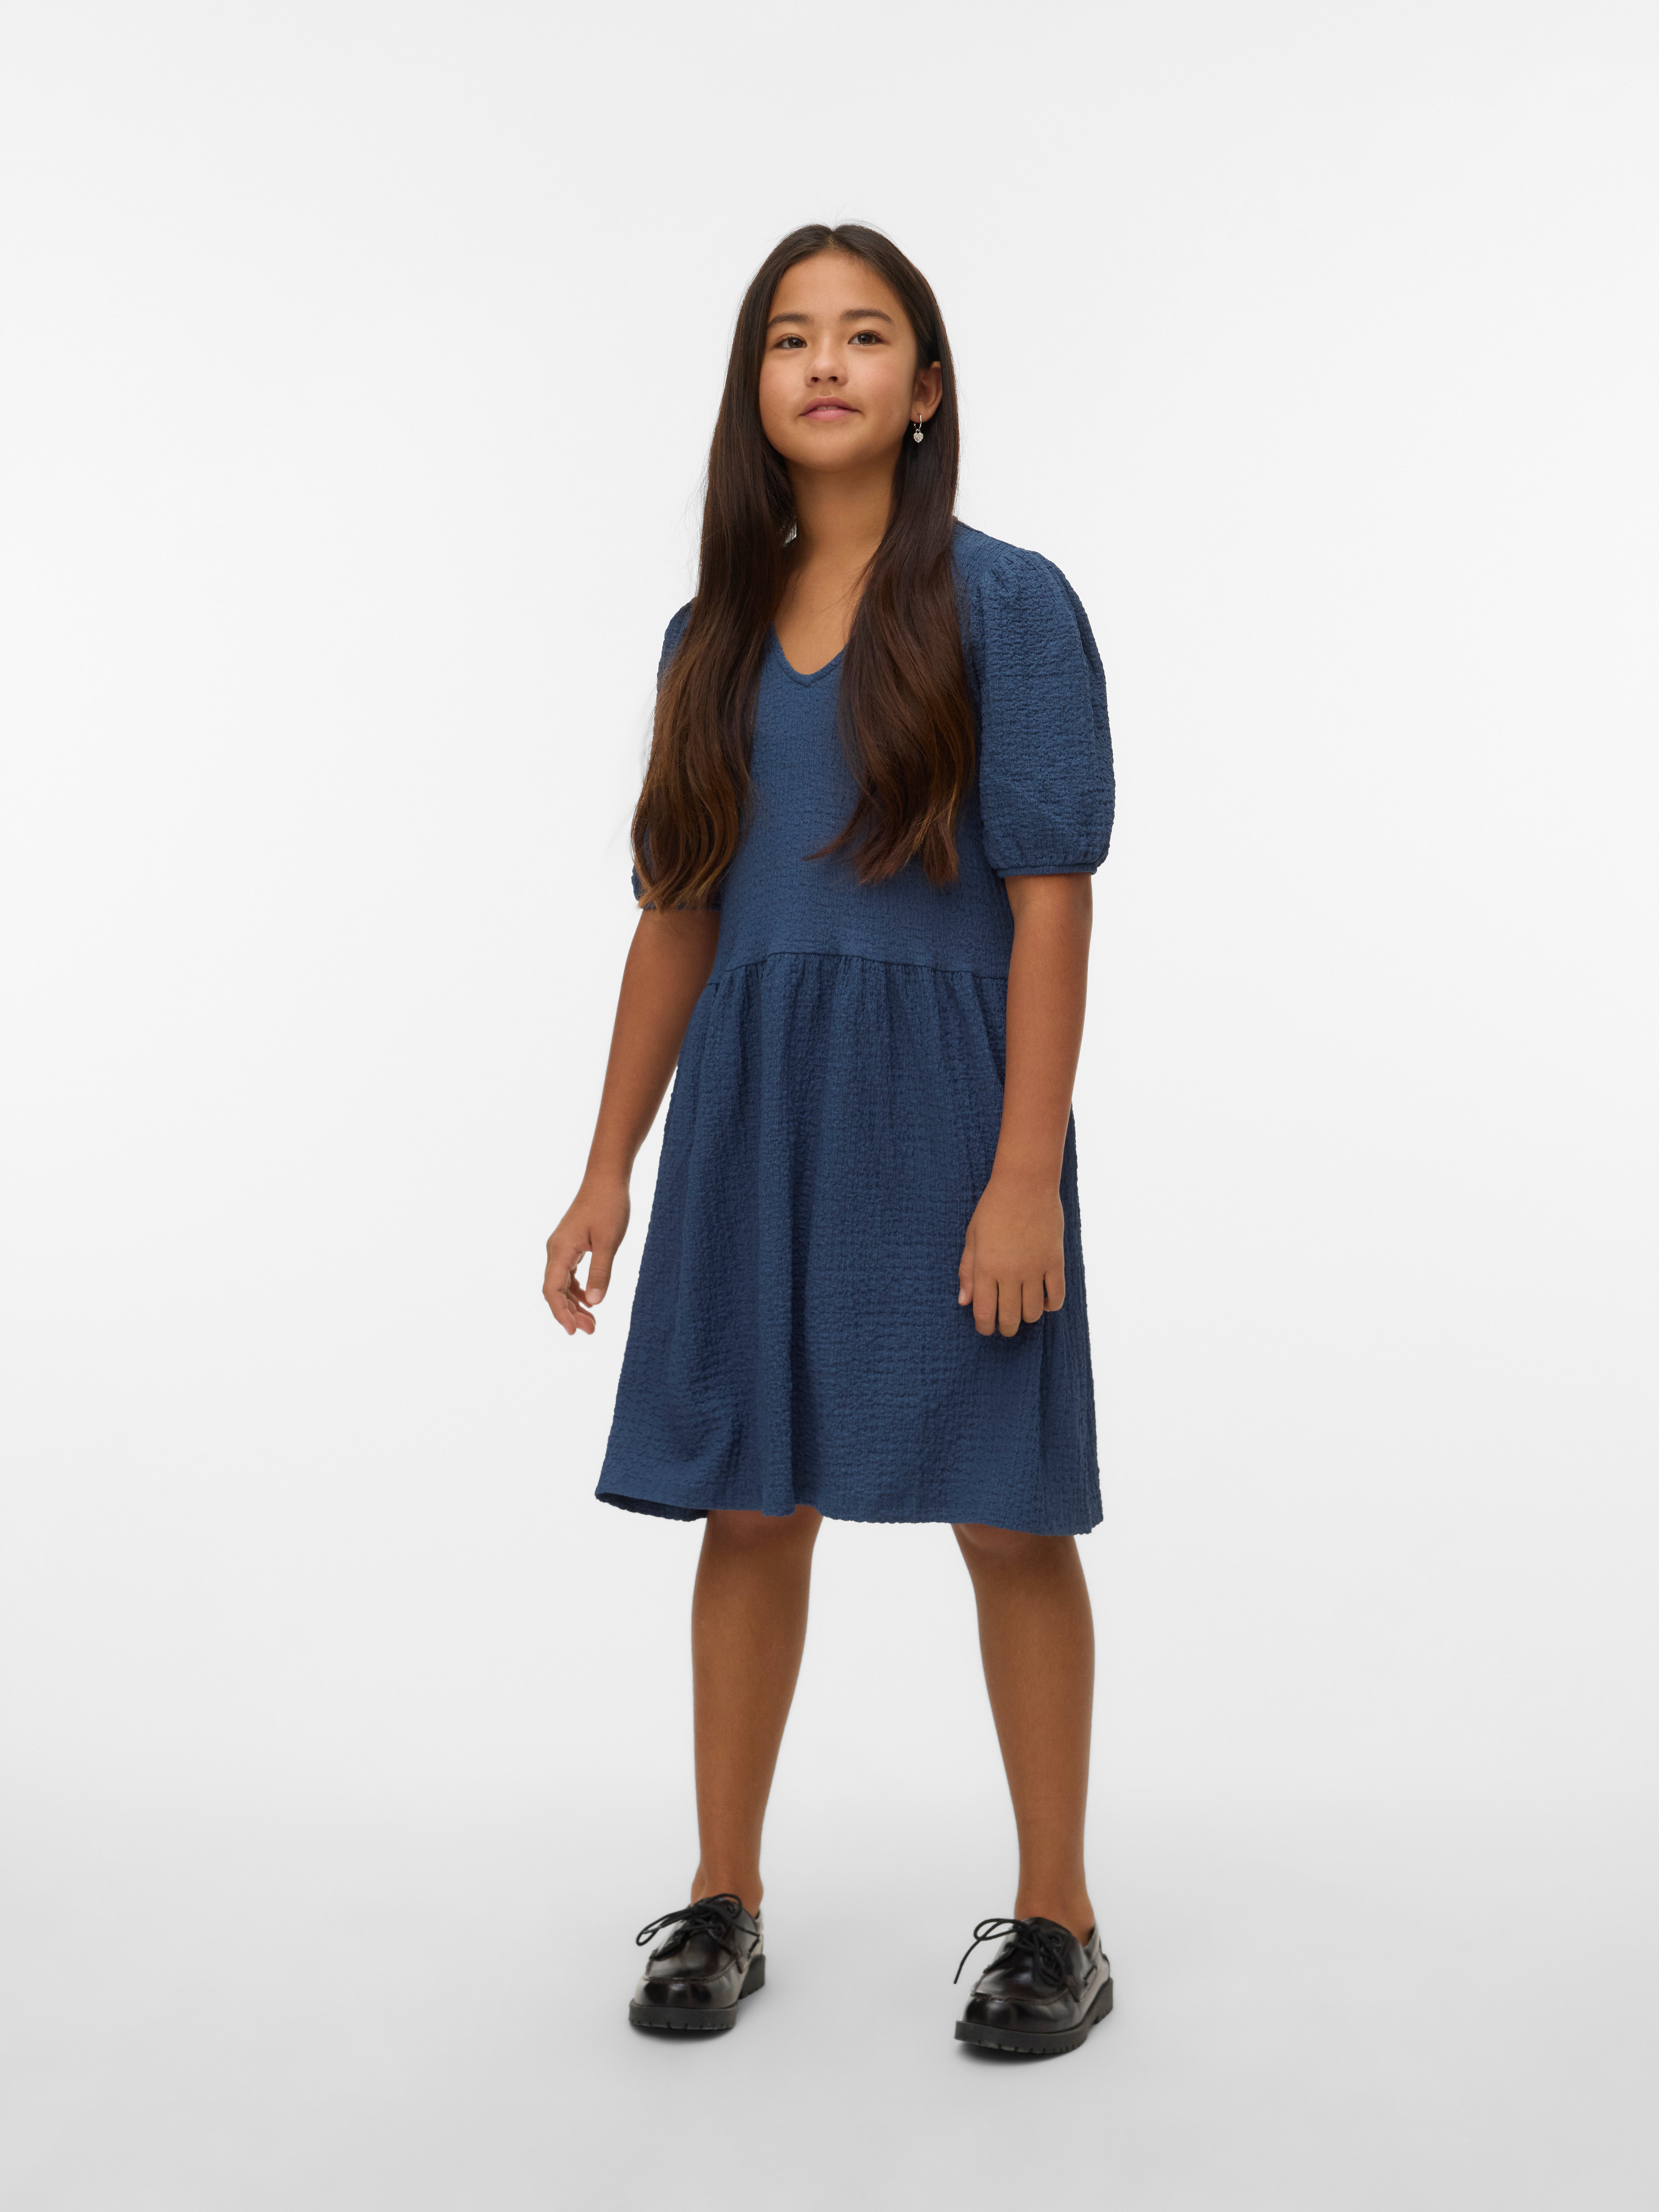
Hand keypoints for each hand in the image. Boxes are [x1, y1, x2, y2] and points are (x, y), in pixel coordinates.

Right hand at [543, 1179, 630, 1335]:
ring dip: (574, 1304)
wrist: (606, 1178)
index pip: (552, 1290)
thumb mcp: (608, 1242)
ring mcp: (562, 1247)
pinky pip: (568, 1274)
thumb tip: (594, 1303)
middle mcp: (555, 1250)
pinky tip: (590, 1301)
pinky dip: (577, 1290)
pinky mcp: (570, 1244)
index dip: (561, 1313)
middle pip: (554, 1291)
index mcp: (560, 1250)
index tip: (573, 1332)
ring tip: (592, 1323)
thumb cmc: (609, 1206)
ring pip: (561, 1284)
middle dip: (569, 1313)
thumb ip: (600, 1272)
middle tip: (591, 1331)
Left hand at [958, 1172, 1065, 1337]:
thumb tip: (964, 1302)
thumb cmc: (993, 1208)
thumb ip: (967, 1271)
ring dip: (1027, 1317)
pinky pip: (1057, 1297)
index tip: (985, 1328)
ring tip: (1022, 1309)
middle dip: (1006, 1328)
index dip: (985, 1327)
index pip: (984, 1313)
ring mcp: (1034, 1268)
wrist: (1025, 1184)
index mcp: (986, 1267)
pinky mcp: (1055, 1261)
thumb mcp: (972, 1237)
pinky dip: (1050, 1305)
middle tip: (1005, 1324)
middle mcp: (1010, 1273)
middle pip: (1010, 1318)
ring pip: (1033, 1313)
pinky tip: (1043, 1300)